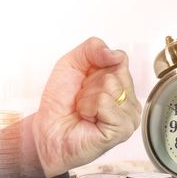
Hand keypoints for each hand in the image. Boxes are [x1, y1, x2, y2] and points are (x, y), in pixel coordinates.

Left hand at [33, 37, 141, 177]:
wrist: (47, 130)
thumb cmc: (60, 102)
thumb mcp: (71, 63)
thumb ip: (93, 48)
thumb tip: (116, 54)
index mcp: (122, 84)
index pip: (120, 58)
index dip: (95, 66)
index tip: (84, 82)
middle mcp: (129, 100)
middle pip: (115, 72)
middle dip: (90, 84)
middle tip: (83, 99)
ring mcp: (129, 116)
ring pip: (111, 86)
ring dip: (88, 97)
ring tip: (84, 110)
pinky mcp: (122, 129)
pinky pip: (105, 101)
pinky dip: (89, 108)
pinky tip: (88, 119)